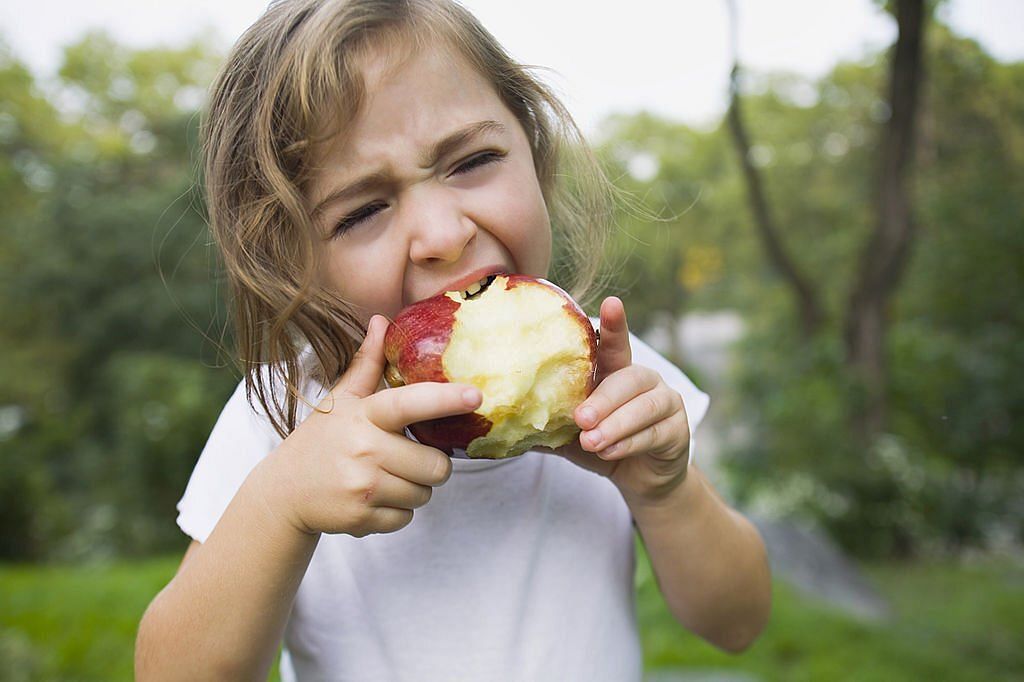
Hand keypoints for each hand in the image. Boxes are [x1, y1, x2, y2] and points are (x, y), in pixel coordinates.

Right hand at [260, 315, 482, 537]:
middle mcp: (364, 450)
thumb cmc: (321, 440)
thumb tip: (382, 321)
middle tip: (409, 457)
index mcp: (363, 415)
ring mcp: (363, 487)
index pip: (410, 404)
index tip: (475, 395)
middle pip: (435, 464)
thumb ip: (367, 364)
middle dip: (432, 464)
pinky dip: (398, 511)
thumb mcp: (340, 399)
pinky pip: (408, 518)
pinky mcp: (362, 519)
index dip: (446, 399)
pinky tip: (374, 497)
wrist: (283, 492)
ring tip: (387, 477)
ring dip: (415, 487)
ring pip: (425, 493)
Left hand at [541, 297, 691, 506]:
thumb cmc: (602, 445)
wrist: (639, 478)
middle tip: (580, 419)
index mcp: (616, 372)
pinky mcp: (678, 430)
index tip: (611, 303)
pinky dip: (628, 443)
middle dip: (603, 399)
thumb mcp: (570, 434)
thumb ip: (547, 423)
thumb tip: (503, 421)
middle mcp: (645, 380)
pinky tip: (608, 453)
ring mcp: (666, 402)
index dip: (614, 324)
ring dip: (615, 424)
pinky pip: (654, 433)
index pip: (615, 345)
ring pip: (643, 407)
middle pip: (628, 377)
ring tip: (591, 441)